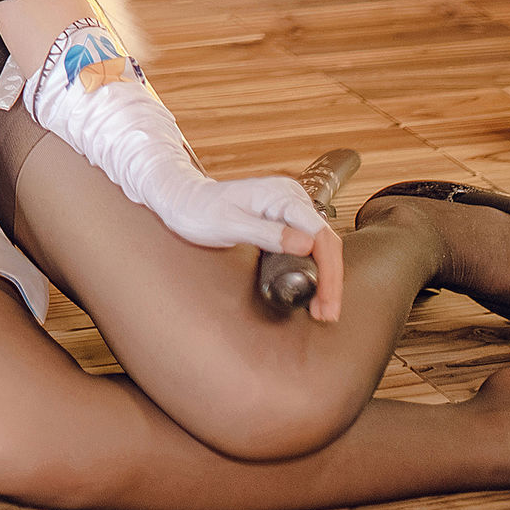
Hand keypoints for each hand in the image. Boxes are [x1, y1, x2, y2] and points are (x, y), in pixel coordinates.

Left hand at [141, 169, 345, 323]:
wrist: (178, 198)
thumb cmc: (196, 209)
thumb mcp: (229, 225)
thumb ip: (266, 233)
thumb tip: (306, 246)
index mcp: (281, 195)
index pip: (320, 235)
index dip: (328, 272)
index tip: (326, 301)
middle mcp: (290, 198)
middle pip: (325, 242)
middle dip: (330, 280)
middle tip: (326, 313)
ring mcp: (287, 208)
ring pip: (318, 245)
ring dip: (324, 277)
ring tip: (322, 309)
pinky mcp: (281, 219)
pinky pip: (306, 245)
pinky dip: (312, 269)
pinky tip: (312, 289)